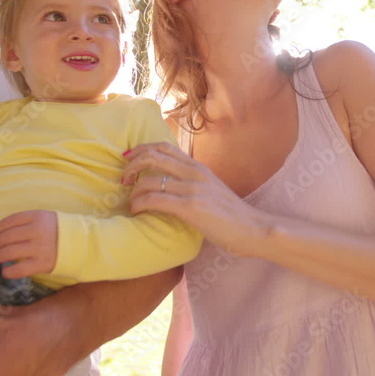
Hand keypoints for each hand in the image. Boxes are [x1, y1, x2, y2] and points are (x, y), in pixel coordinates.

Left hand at [0, 210, 58, 278]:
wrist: (81, 244)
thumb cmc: (59, 231)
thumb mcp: (46, 218)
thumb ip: (27, 221)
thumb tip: (2, 231)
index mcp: (38, 217)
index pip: (10, 221)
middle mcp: (37, 231)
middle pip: (7, 237)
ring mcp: (39, 248)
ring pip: (9, 252)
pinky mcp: (42, 264)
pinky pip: (19, 270)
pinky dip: (8, 272)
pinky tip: (6, 271)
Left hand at [122, 142, 269, 255]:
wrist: (251, 228)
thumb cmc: (229, 214)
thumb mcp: (210, 189)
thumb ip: (191, 181)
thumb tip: (169, 182)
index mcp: (197, 167)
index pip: (163, 146)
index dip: (141, 150)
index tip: (128, 159)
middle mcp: (194, 172)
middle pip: (153, 156)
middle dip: (131, 165)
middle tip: (123, 178)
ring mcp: (192, 189)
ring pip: (150, 179)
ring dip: (133, 190)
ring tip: (130, 201)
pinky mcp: (191, 207)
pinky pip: (156, 199)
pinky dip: (140, 203)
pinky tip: (136, 210)